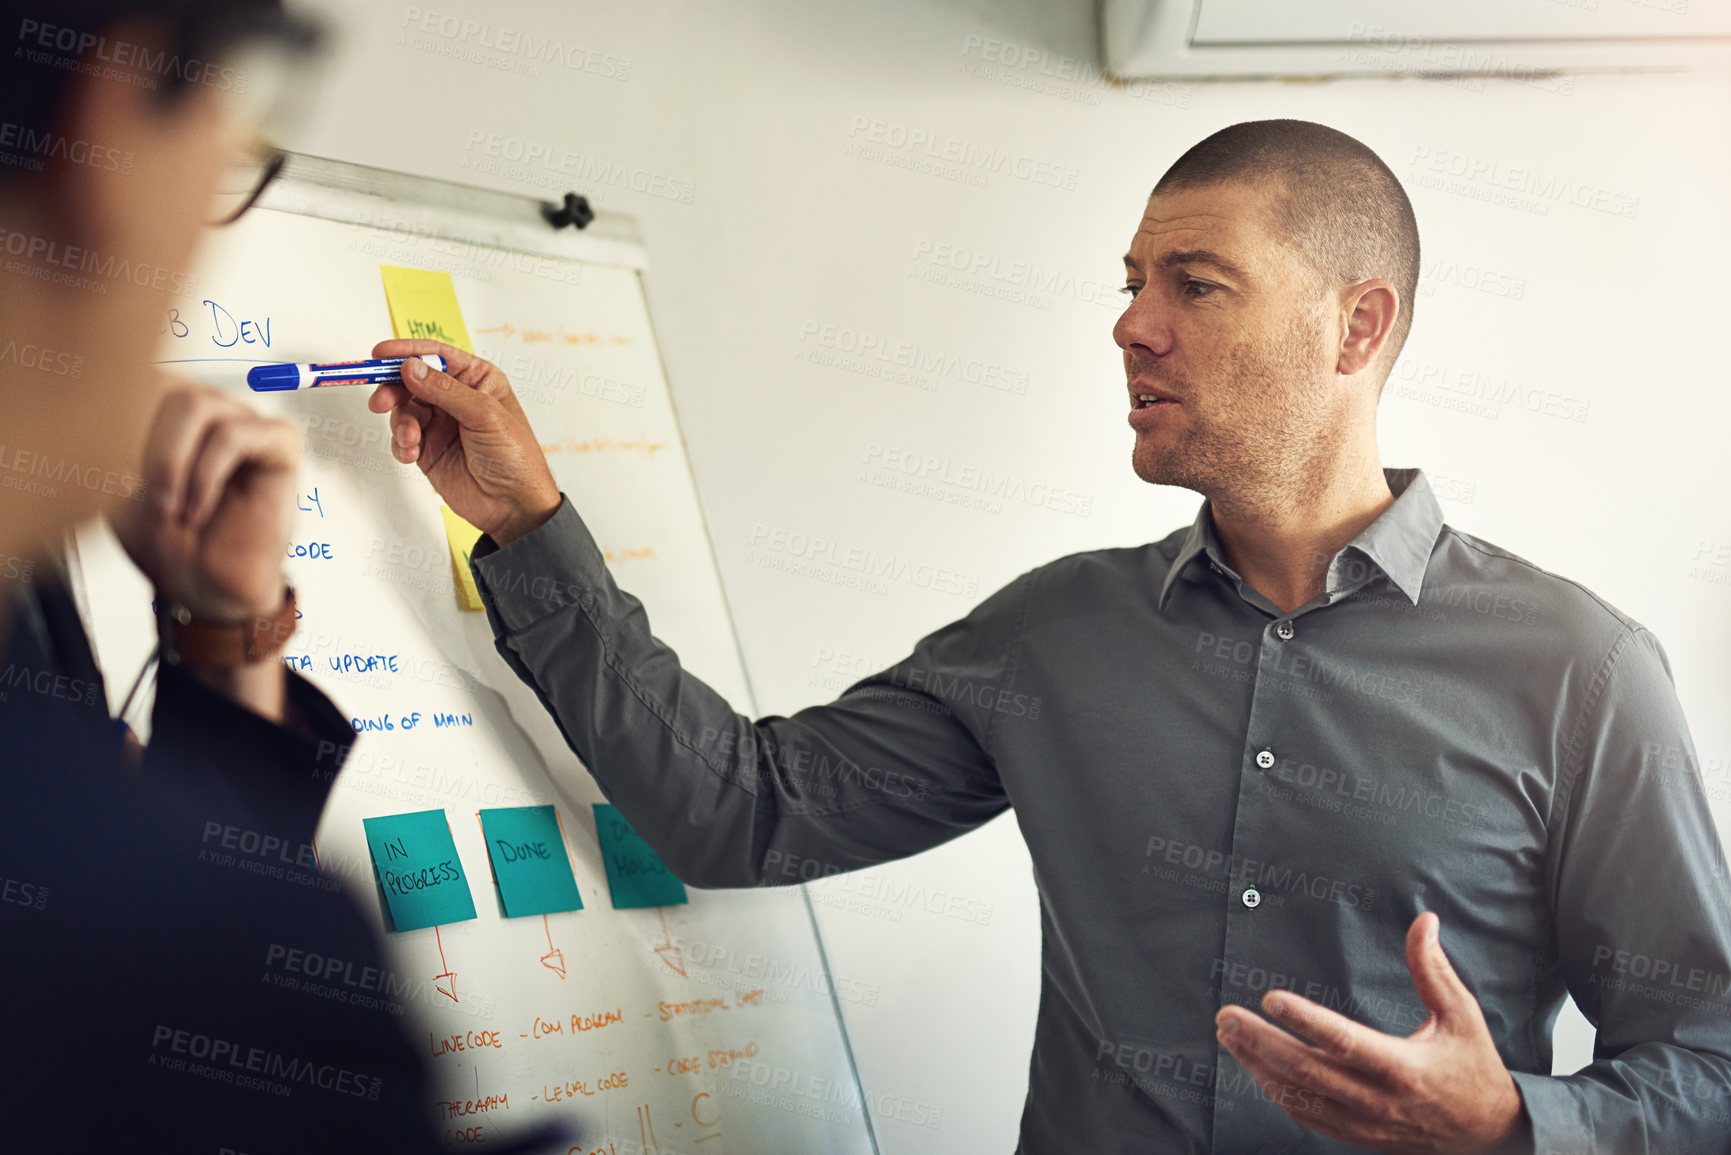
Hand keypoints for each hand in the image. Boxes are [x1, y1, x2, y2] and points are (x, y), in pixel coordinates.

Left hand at [113, 380, 299, 619]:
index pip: (135, 378)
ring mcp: (246, 422)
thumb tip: (131, 390)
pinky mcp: (281, 444)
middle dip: (146, 448)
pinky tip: (197, 508)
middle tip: (145, 500)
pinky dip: (206, 473)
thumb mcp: (120, 485)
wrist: (206, 586)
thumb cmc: (166, 539)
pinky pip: (235, 434)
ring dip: (173, 459)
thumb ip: (121, 434)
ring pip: (198, 403)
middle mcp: (211, 409)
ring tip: (171, 507)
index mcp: (170, 410)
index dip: (116, 425)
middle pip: (165, 386)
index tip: (114, 484)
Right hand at [366, 339, 559, 545]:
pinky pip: (402, 438)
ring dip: (401, 423)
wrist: (513, 506)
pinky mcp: (428, 449)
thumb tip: (410, 367)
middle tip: (381, 401)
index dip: (407, 351)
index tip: (380, 353)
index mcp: (477, 380)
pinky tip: (411, 453)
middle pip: (412, 380)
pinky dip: (401, 444)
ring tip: (411, 440)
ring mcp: (440, 424)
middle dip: (393, 390)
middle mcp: (456, 398)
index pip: (437, 355)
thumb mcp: (485, 415)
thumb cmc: (515, 457)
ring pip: (404, 410)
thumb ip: (444, 390)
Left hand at [1214, 912, 1528, 1153]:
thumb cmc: (1472, 1067)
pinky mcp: (1355, 1136)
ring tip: (1228, 1035)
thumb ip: (1434, 969)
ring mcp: (1365, 1124)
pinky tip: (1254, 1066)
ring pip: (1299, 1097)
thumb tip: (1423, 920)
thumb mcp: (1462, 1015)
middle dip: (1261, 1042)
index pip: (1345, 1043)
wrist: (1487, 1135)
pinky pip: (1306, 1116)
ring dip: (1258, 1065)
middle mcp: (1380, 1101)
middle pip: (1308, 1071)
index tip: (1271, 998)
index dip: (1305, 1021)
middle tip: (1227, 1015)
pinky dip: (1275, 1091)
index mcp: (1405, 1069)